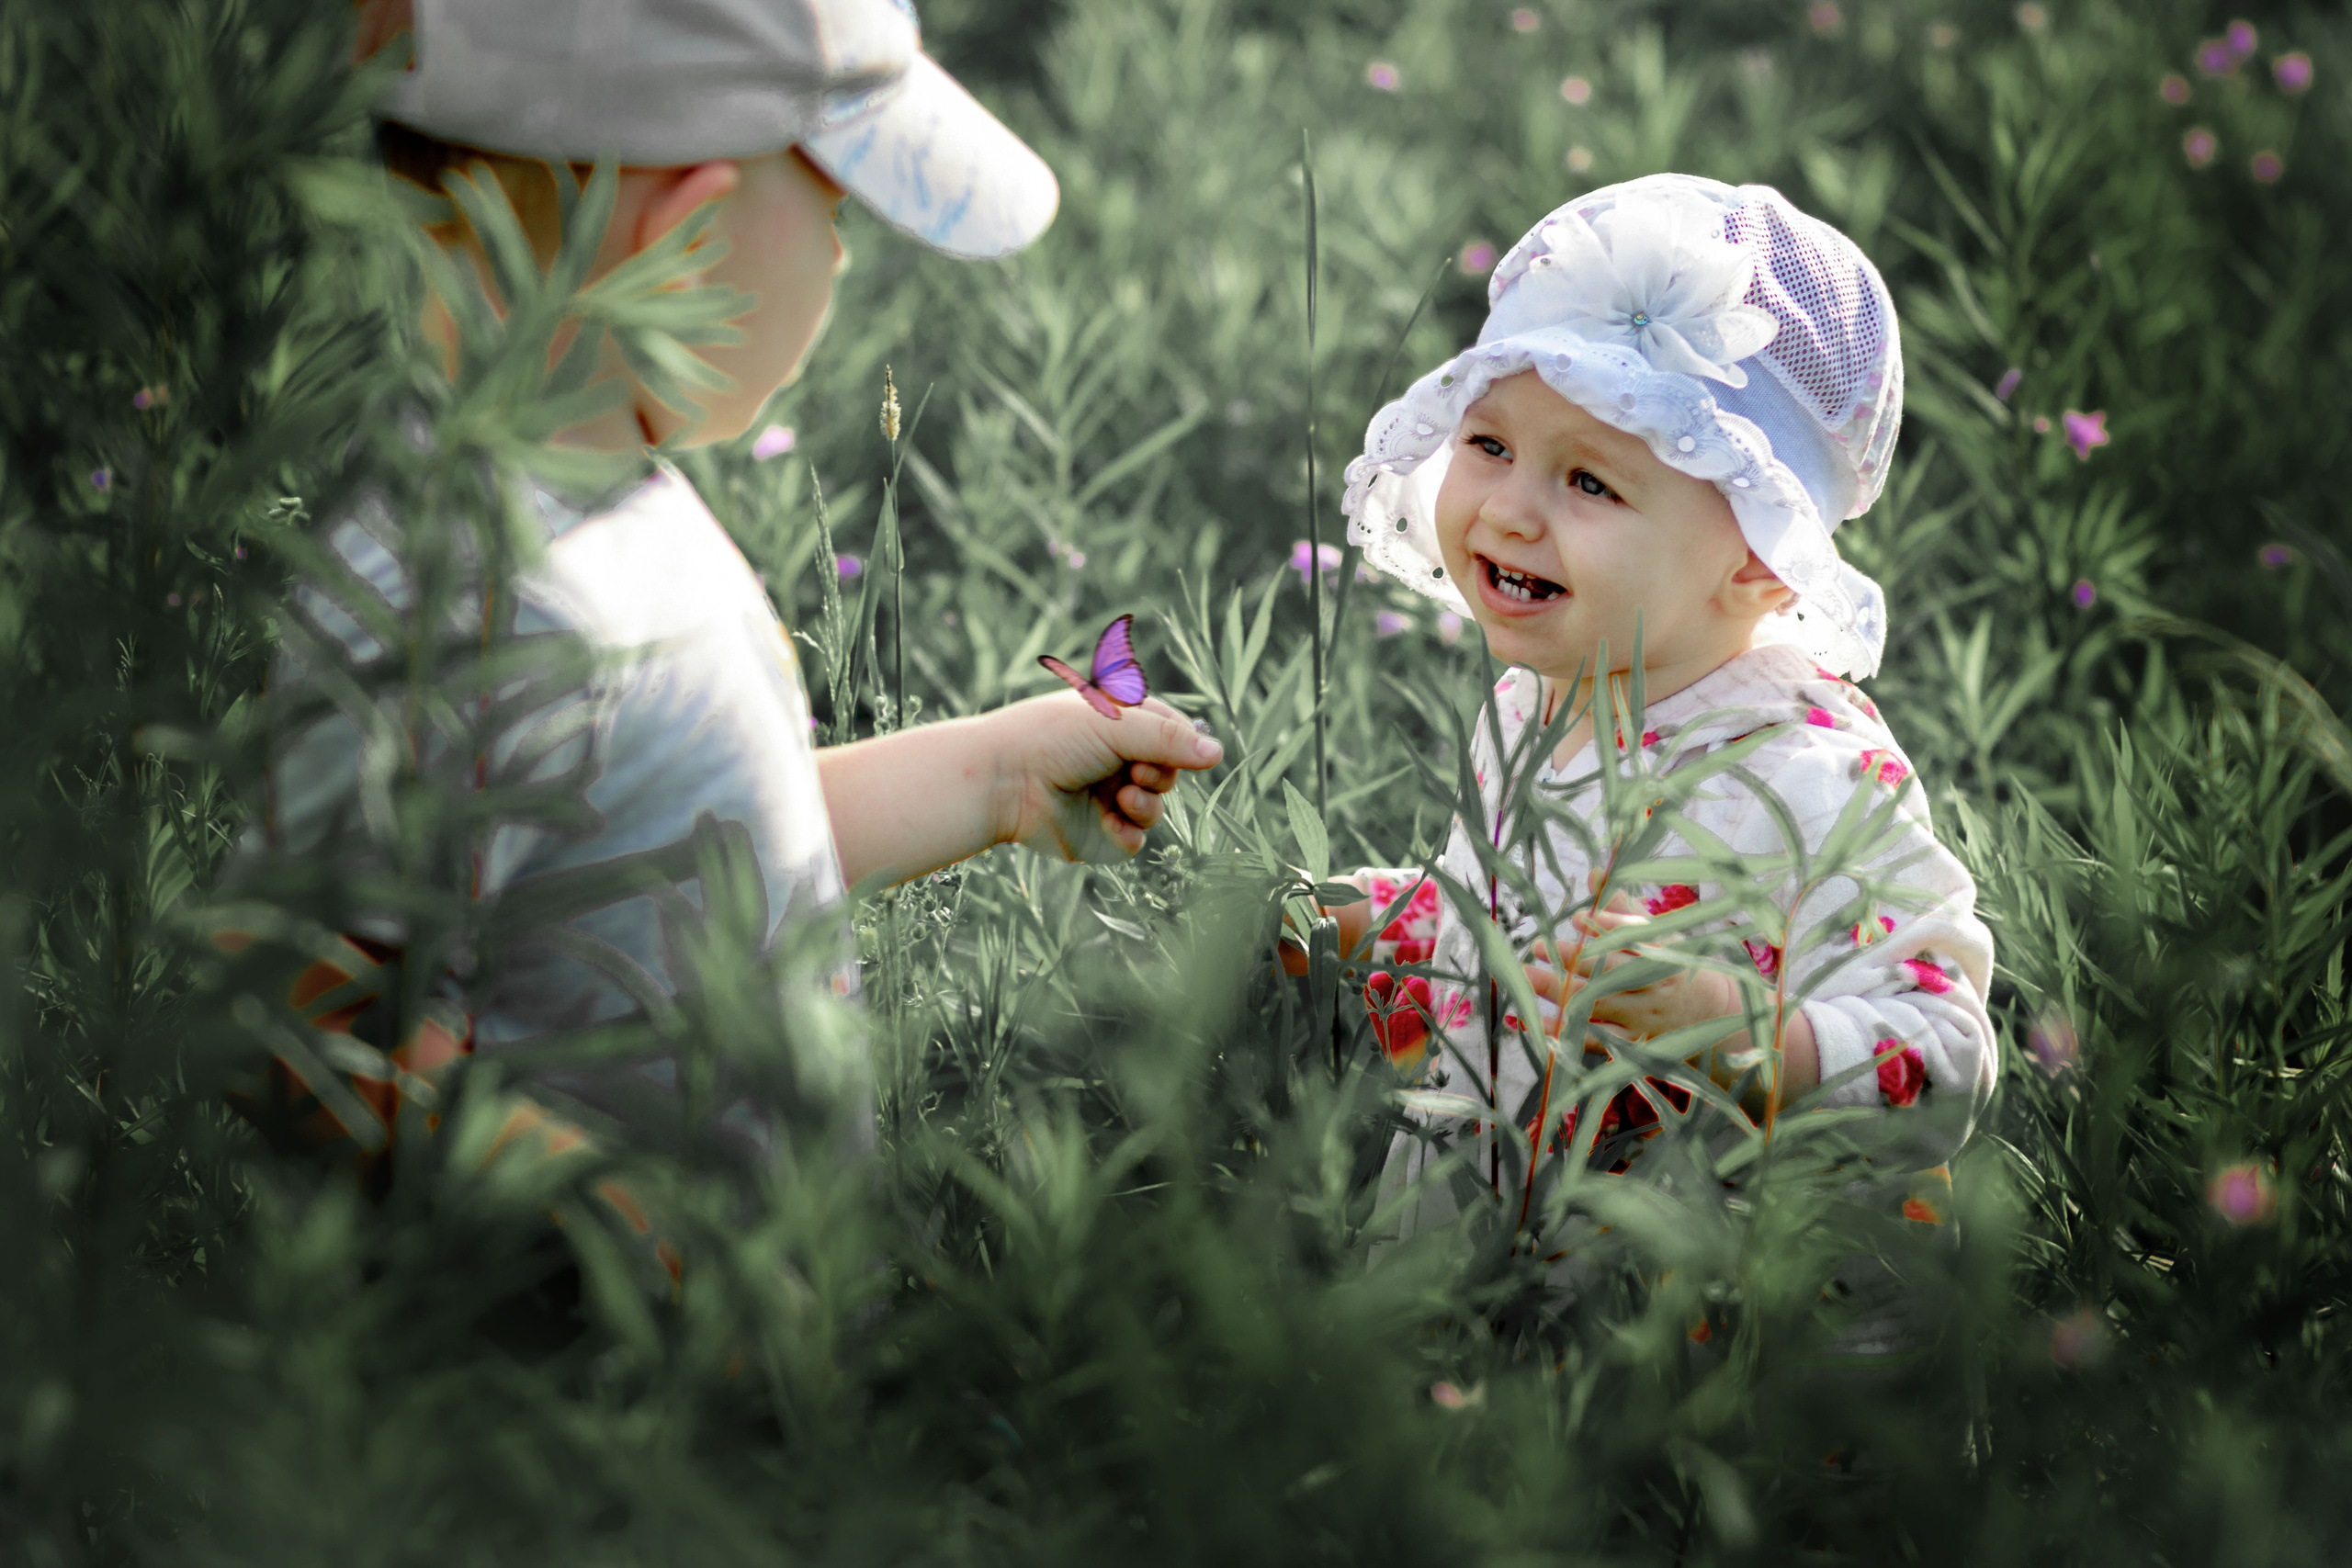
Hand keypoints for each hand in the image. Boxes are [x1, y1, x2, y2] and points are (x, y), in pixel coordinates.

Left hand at [985, 691, 1222, 862]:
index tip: (1168, 746)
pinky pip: (1137, 839)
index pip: (1175, 733)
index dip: (1179, 743)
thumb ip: (1168, 740)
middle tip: (1134, 772)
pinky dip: (1130, 832)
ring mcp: (1109, 797)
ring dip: (1147, 804)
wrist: (1001, 781)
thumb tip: (1218, 754)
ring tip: (1122, 797)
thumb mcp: (1115, 725)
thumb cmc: (1051, 738)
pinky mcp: (1099, 833)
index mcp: (1121, 723)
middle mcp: (1117, 759)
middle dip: (1160, 774)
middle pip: (1171, 772)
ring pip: (1157, 808)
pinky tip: (1112, 823)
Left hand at [1522, 887, 1737, 1044]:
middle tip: (1539, 946)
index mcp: (1663, 955)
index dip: (1606, 928)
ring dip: (1560, 992)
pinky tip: (1539, 1024)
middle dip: (1574, 959)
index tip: (1578, 918)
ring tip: (1527, 976)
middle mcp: (1654, 987)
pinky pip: (1598, 1040)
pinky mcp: (1634, 1043)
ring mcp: (1644, 1017)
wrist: (1715, 1014)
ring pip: (1599, 1004)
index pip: (1632, 940)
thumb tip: (1595, 873)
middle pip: (1610, 972)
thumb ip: (1622, 908)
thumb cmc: (1676, 965)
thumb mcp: (1658, 936)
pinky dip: (1569, 1034)